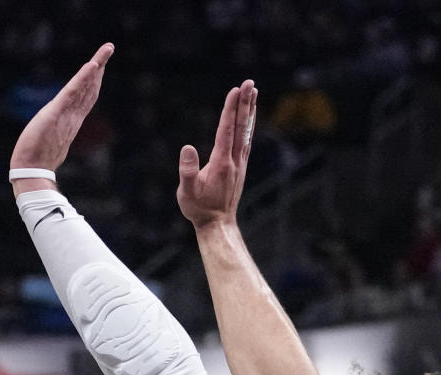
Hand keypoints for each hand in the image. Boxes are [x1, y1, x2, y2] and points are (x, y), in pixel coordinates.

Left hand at [9, 43, 113, 182]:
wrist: (31, 169)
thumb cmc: (36, 159)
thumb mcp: (50, 142)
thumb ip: (56, 135)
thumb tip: (56, 137)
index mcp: (71, 121)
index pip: (86, 97)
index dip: (94, 80)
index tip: (101, 65)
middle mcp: (73, 116)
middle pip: (90, 88)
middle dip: (100, 67)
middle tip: (109, 48)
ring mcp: (67, 114)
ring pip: (85, 87)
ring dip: (96, 66)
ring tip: (106, 50)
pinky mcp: (56, 113)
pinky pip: (72, 93)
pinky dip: (83, 79)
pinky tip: (92, 66)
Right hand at [177, 79, 256, 228]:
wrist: (217, 225)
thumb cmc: (199, 209)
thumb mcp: (187, 193)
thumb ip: (187, 171)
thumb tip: (187, 148)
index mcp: (221, 163)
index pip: (226, 131)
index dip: (230, 109)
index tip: (236, 90)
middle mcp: (234, 161)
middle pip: (241, 127)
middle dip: (244, 104)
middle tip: (249, 82)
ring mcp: (239, 164)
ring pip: (246, 132)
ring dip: (249, 111)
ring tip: (253, 92)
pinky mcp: (240, 167)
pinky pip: (247, 141)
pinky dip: (249, 125)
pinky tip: (250, 116)